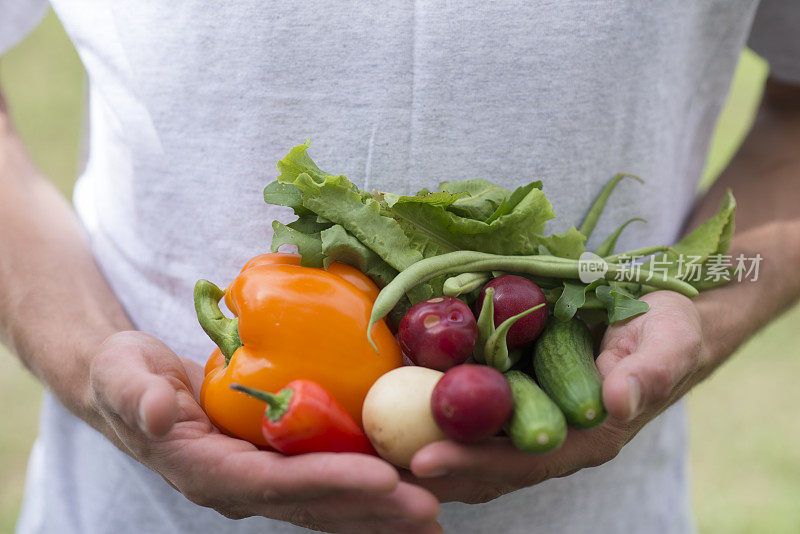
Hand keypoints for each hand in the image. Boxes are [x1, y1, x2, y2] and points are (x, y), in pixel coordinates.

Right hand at [87, 331, 440, 532]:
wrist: (136, 390)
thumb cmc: (127, 376)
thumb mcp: (121, 374)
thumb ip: (137, 394)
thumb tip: (158, 411)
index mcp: (208, 471)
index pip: (276, 482)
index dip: (329, 481)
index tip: (381, 477)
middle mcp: (241, 487)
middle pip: (315, 504)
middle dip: (373, 509)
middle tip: (429, 508)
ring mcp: (262, 482)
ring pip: (329, 504)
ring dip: (381, 513)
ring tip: (434, 518)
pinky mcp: (279, 467)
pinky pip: (329, 486)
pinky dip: (370, 496)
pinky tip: (407, 497)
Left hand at [405, 291, 706, 503]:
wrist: (663, 322)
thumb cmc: (668, 331)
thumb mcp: (669, 342)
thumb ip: (649, 372)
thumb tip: (620, 403)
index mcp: (587, 437)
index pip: (523, 462)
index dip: (477, 463)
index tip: (427, 460)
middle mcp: (553, 438)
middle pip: (485, 466)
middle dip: (433, 470)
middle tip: (376, 468)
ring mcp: (533, 421)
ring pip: (473, 447)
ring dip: (424, 452)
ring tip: (371, 451)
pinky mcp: (518, 397)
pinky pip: (474, 416)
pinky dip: (435, 418)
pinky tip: (395, 412)